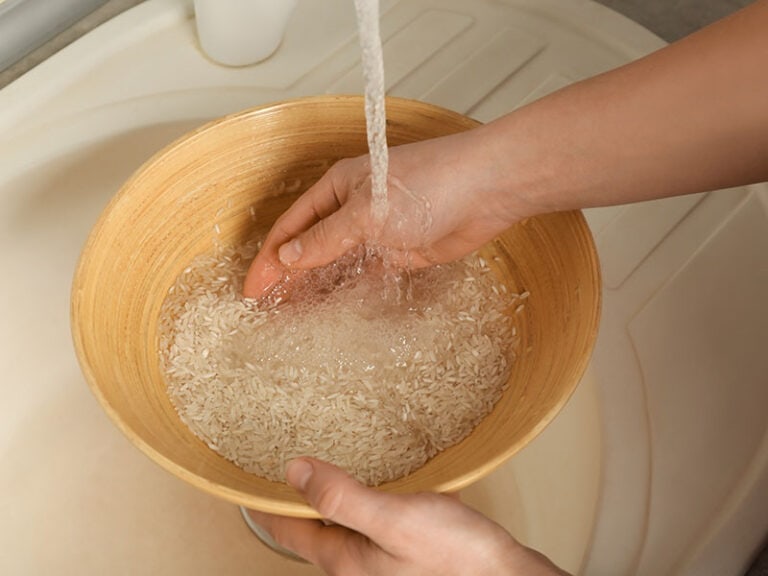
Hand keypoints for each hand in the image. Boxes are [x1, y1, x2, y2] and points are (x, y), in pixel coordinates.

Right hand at [243, 130, 534, 297]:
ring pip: (336, 266)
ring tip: (293, 321)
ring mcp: (377, 233)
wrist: (486, 190)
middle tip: (268, 315)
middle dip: (289, 279)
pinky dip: (348, 294)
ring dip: (316, 290)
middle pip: (311, 249)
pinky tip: (332, 313)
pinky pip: (365, 277)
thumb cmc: (428, 185)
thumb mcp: (367, 213)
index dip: (270, 261)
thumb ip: (326, 239)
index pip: (291, 228)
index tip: (253, 293)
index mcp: (337, 189)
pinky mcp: (400, 253)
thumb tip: (288, 258)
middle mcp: (353, 210)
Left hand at [246, 458, 569, 575]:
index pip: (289, 531)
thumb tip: (295, 470)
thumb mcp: (394, 521)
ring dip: (334, 502)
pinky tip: (388, 488)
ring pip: (346, 530)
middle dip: (298, 503)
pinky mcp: (408, 558)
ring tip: (328, 475)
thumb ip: (343, 496)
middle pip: (315, 533)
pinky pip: (376, 528)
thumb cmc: (458, 559)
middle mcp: (359, 567)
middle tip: (285, 472)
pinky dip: (370, 506)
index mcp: (347, 559)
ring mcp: (383, 566)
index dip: (266, 505)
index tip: (246, 485)